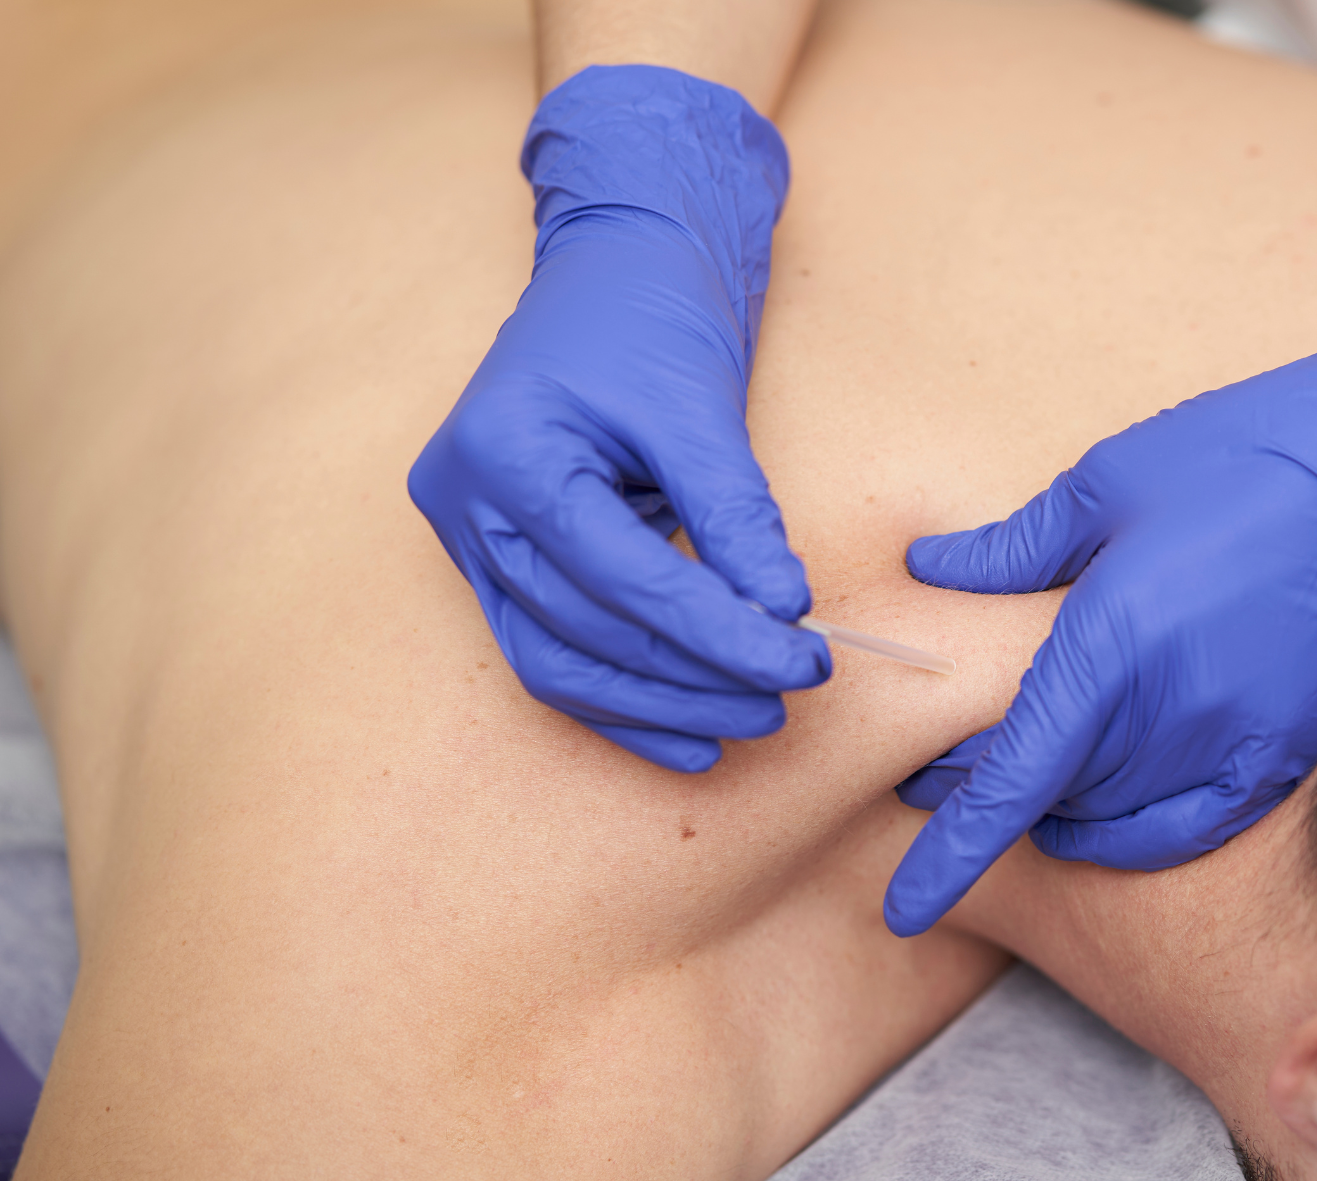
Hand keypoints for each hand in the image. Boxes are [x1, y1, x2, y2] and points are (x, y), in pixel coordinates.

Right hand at [409, 65, 828, 772]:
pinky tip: (692, 736)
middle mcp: (464, 503)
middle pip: (585, 629)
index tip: (803, 657)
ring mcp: (468, 536)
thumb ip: (736, 514)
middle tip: (787, 695)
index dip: (717, 630)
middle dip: (693, 675)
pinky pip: (553, 651)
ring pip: (560, 660)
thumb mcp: (701, 403)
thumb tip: (784, 613)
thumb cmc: (651, 311)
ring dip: (659, 703)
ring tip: (751, 719)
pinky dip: (623, 699)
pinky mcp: (498, 558)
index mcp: (505, 451)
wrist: (614, 260)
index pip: (621, 575)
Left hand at [885, 276, 1316, 933]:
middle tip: (946, 760)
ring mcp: (1233, 741)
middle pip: (1055, 797)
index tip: (905, 905)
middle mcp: (1171, 710)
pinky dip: (1136, 831)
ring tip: (1032, 765)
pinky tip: (1104, 811)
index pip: (1014, 777)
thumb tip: (932, 570)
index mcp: (1112, 640)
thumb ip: (1013, 550)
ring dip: (1061, 804)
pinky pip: (1189, 826)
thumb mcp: (1107, 484)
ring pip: (1115, 815)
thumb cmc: (1244, 458)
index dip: (954, 847)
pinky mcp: (1281, 753)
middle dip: (990, 787)